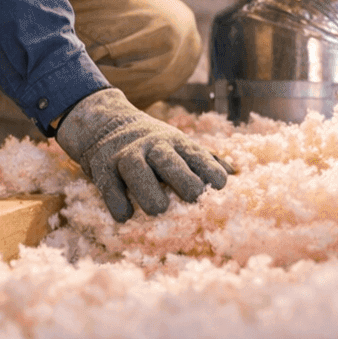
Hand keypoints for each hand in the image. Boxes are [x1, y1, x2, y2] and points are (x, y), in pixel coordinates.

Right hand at [55, 88, 233, 220]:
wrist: (105, 122)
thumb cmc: (153, 143)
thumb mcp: (179, 144)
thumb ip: (205, 159)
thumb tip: (235, 174)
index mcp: (176, 142)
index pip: (195, 154)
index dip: (209, 169)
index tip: (221, 184)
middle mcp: (152, 146)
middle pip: (168, 160)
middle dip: (182, 178)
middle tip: (194, 197)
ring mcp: (126, 155)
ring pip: (137, 170)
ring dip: (148, 190)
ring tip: (159, 209)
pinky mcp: (102, 167)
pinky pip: (109, 184)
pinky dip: (116, 201)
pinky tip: (125, 215)